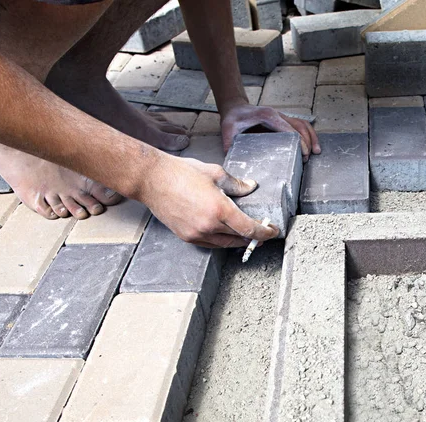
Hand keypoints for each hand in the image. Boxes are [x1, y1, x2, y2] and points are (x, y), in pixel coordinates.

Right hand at [136, 154, 278, 247]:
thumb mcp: (215, 173)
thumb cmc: (181, 173)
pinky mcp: (186, 236)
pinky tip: (225, 233)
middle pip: (239, 239)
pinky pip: (209, 243)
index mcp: (219, 210)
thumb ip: (236, 184)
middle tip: (262, 233)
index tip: (272, 231)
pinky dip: (220, 240)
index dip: (265, 232)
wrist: (152, 180)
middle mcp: (209, 227)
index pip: (249, 229)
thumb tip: (250, 187)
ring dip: (237, 240)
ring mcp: (196, 234)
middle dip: (253, 237)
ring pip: (224, 244)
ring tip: (245, 234)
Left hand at [221, 102, 320, 161]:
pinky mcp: (282, 120)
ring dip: (311, 137)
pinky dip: (307, 134)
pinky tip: (311, 145)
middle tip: (309, 157)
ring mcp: (281, 117)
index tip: (304, 153)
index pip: (289, 129)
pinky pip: (299, 125)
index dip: (299, 141)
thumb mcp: (228, 130)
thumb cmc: (233, 118)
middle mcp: (278, 115)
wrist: (235, 108)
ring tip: (316, 152)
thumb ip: (228, 143)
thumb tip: (230, 157)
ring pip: (302, 124)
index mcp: (268, 116)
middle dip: (308, 141)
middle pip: (300, 126)